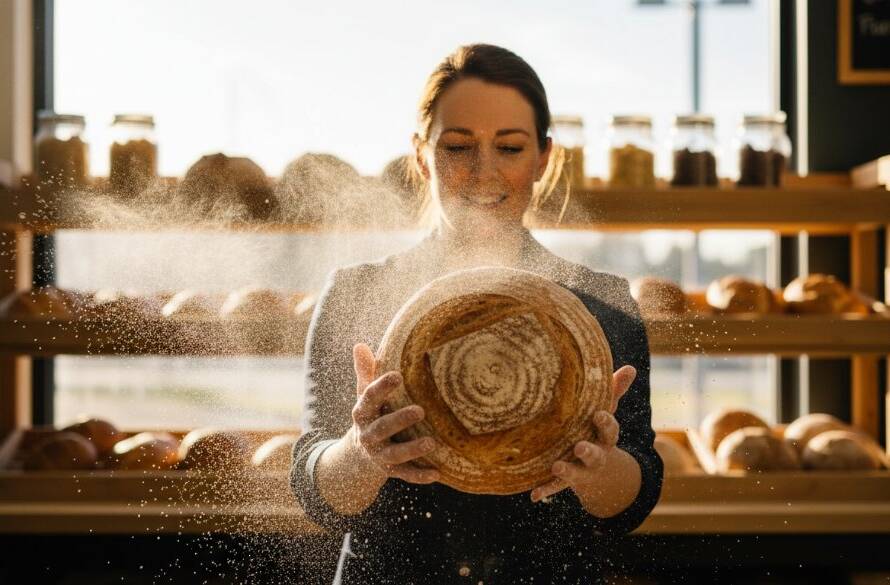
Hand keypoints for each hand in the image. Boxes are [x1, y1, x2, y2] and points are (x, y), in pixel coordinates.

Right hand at [347, 343, 439, 484]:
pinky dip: (419, 476)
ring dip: (412, 449)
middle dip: (399, 420)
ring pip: (395, 454)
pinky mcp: (390, 471)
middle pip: (382, 428)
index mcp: (362, 413)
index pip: (369, 398)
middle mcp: (368, 435)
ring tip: (432, 442)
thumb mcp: (365, 396)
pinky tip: (437, 473)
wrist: (358, 454)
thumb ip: (365, 372)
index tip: (398, 375)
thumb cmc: (371, 414)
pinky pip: (405, 475)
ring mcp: (379, 455)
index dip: (382, 387)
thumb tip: (359, 344)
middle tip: (421, 410)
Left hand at [530, 365, 636, 502]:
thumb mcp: (607, 411)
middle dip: (588, 451)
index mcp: (605, 437)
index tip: (599, 415)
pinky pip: (555, 487)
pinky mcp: (567, 482)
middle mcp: (596, 455)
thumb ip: (615, 390)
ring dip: (567, 470)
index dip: (605, 423)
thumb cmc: (597, 430)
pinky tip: (534, 495)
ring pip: (576, 472)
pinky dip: (545, 490)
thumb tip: (631, 367)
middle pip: (595, 454)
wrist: (601, 473)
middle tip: (579, 446)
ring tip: (556, 466)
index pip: (609, 430)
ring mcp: (582, 470)